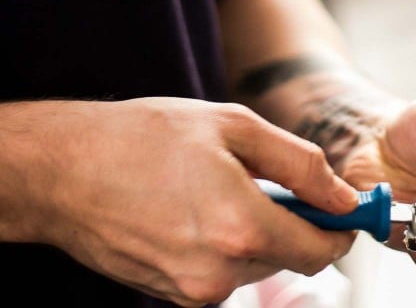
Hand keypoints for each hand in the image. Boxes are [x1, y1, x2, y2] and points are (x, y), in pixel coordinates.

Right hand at [2, 97, 357, 305]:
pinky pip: (222, 271)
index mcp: (241, 227)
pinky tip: (195, 205)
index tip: (345, 207)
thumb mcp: (233, 126)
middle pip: (290, 257)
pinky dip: (225, 241)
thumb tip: (342, 196)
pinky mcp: (172, 295)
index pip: (320, 248)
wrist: (68, 169)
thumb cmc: (146, 137)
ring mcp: (193, 291)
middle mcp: (220, 273)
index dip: (339, 226)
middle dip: (293, 219)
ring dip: (255, 229)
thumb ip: (298, 163)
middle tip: (267, 176)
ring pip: (256, 264)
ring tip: (218, 184)